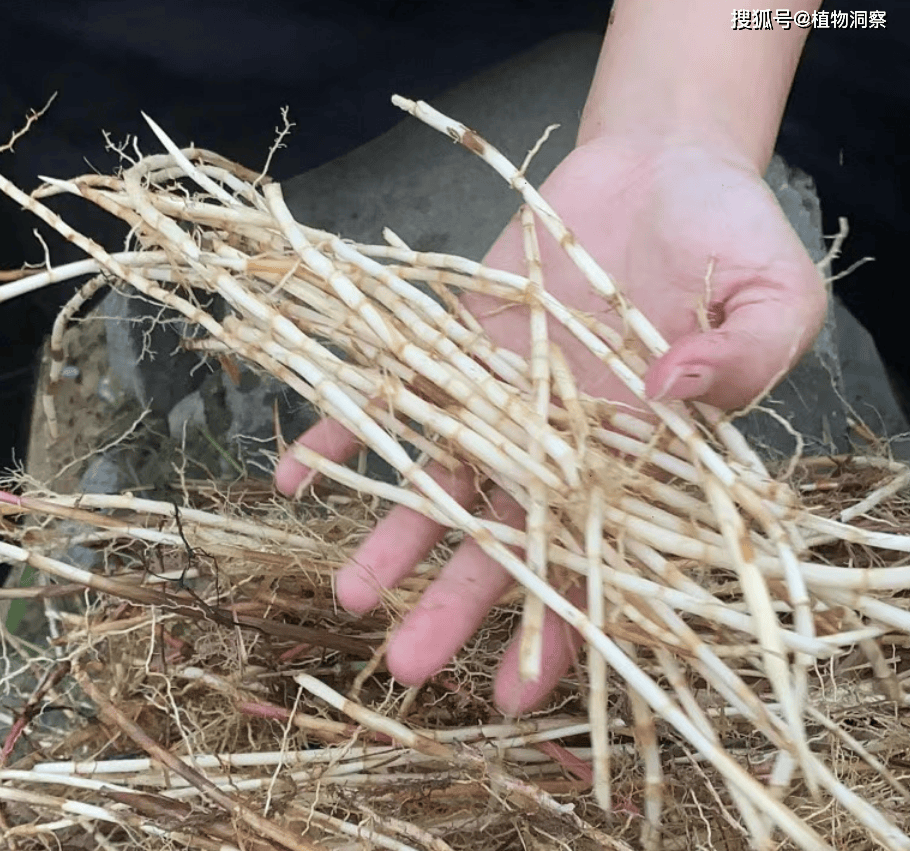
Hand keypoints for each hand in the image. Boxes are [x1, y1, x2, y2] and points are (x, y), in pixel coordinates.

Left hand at [275, 136, 826, 712]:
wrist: (659, 167)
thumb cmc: (729, 233)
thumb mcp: (772, 293)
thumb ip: (743, 355)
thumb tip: (672, 394)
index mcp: (640, 454)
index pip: (597, 559)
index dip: (560, 626)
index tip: (514, 690)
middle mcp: (559, 440)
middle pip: (503, 535)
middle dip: (455, 601)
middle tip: (405, 666)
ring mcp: (501, 395)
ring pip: (442, 477)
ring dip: (393, 535)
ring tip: (349, 593)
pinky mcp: (457, 342)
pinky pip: (394, 391)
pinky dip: (343, 428)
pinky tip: (293, 473)